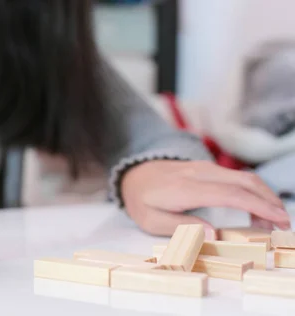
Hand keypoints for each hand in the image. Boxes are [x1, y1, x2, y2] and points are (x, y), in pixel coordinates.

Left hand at [121, 160, 289, 237]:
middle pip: (244, 181)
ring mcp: (204, 167)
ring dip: (264, 197)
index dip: (258, 206)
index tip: (278, 220)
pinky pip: (236, 177)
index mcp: (185, 188)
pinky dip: (253, 192)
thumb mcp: (151, 219)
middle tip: (283, 226)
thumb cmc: (141, 200)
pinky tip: (257, 209)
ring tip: (272, 222)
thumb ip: (180, 227)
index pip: (230, 194)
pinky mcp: (208, 168)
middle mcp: (199, 173)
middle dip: (270, 202)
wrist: (133, 174)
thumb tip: (213, 234)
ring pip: (244, 177)